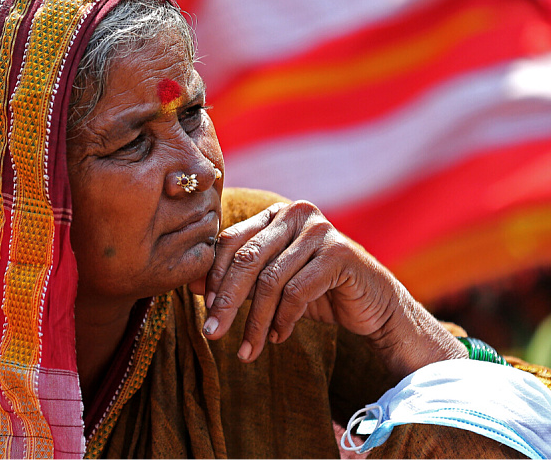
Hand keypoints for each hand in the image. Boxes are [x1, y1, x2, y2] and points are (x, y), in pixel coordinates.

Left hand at [202, 200, 465, 374]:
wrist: (374, 306)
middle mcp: (296, 214)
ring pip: (271, 280)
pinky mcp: (340, 253)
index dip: (213, 276)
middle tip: (212, 334)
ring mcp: (320, 230)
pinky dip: (284, 319)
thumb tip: (190, 286)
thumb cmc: (316, 291)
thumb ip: (237, 278)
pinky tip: (279, 337)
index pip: (231, 241)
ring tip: (248, 350)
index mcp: (274, 214)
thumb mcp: (271, 284)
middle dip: (227, 301)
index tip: (204, 309)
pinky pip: (298, 291)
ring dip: (256, 321)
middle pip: (247, 259)